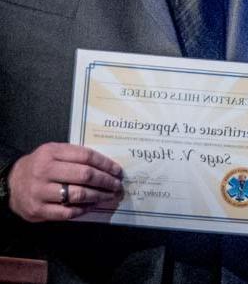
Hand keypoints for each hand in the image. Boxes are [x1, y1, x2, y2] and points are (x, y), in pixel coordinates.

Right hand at [8, 142, 122, 221]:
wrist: (13, 182)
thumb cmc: (41, 164)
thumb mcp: (54, 152)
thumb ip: (75, 155)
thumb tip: (106, 165)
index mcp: (52, 152)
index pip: (86, 156)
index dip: (105, 163)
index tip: (117, 170)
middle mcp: (45, 171)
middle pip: (84, 175)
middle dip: (105, 181)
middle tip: (117, 185)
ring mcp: (40, 192)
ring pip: (77, 194)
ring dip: (98, 196)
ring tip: (109, 196)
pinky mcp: (38, 210)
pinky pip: (66, 212)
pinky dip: (83, 209)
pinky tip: (92, 206)